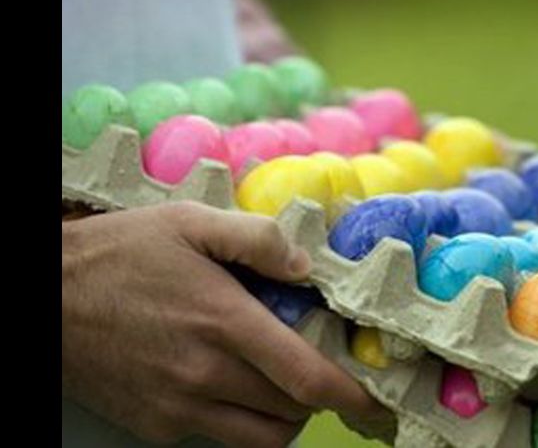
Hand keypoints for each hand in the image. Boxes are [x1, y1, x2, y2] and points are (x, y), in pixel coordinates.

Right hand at [62, 201, 384, 446]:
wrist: (48, 295)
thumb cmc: (119, 253)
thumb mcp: (188, 221)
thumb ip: (256, 239)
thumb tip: (305, 266)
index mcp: (223, 322)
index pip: (308, 377)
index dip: (354, 396)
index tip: (378, 400)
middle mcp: (205, 374)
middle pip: (294, 410)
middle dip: (320, 394)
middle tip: (318, 365)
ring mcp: (179, 406)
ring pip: (263, 435)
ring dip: (286, 413)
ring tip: (279, 378)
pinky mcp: (157, 424)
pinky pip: (220, 435)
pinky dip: (242, 417)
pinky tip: (228, 380)